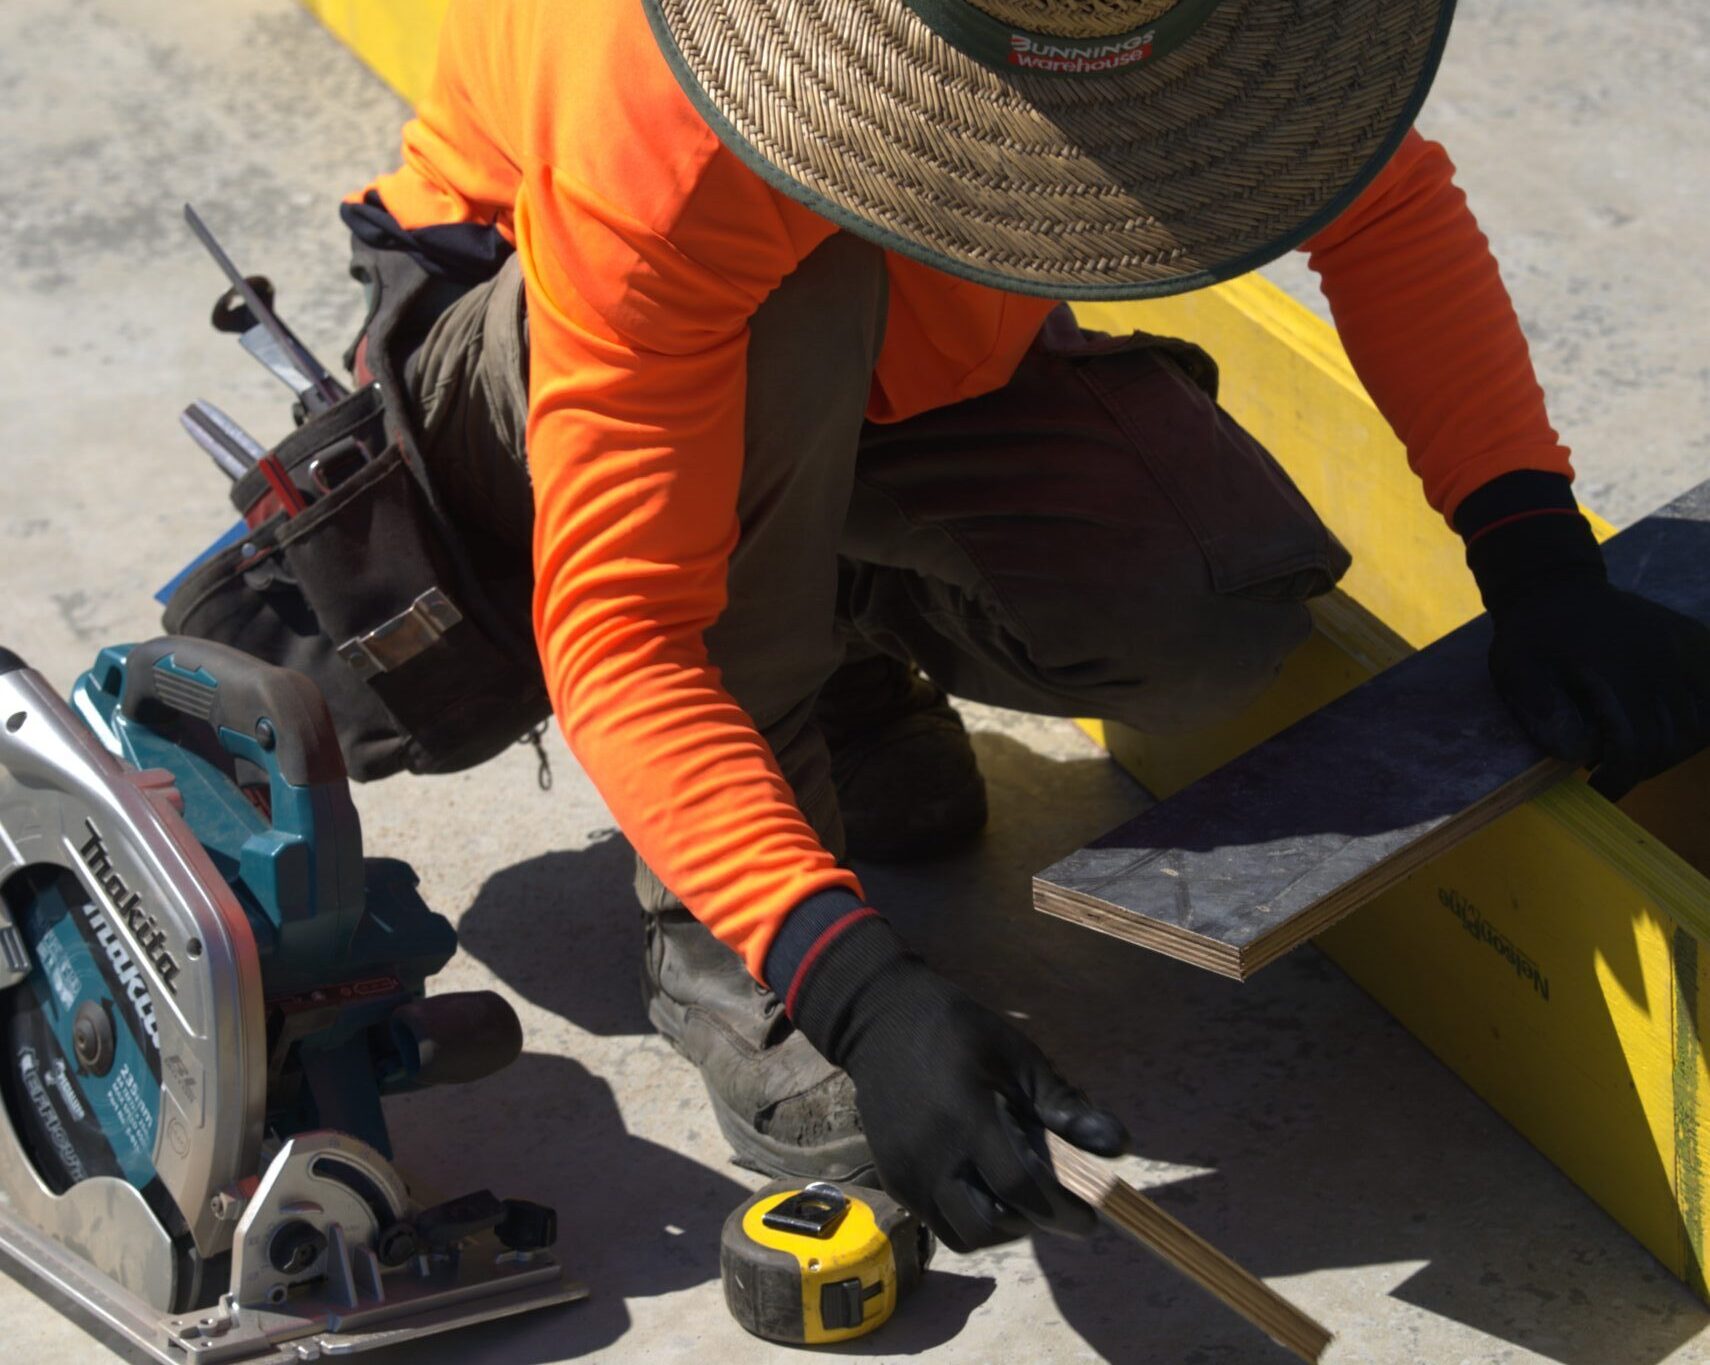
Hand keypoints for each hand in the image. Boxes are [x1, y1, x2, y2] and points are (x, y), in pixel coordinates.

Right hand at [787, 915, 1126, 1251]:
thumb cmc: (956, 1029)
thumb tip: (1116, 1144)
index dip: (1060, 1211)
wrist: (878, 1019)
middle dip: (1031, 1224)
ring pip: (962, 1233)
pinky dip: (968, 1219)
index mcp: (966, 1117)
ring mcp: (905, 1171)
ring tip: (1019, 1200)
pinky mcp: (892, 1177)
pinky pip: (937, 1222)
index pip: (1019, 1188)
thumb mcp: (1017, 1055)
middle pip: (989, 1225)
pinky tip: (984, 1187)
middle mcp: (931, 1155)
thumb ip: (1062, 1102)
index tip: (1089, 1217)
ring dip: (999, 1228)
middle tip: (1054, 1206)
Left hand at [1489, 579, 1709, 798]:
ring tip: (1637, 749)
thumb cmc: (1531, 635)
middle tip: (1613, 770)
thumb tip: (1572, 748)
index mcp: (1615, 671)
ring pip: (1698, 722)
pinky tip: (1669, 723)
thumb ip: (1537, 705)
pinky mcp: (1694, 638)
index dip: (1619, 778)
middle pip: (1671, 740)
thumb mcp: (1515, 668)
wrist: (1555, 585)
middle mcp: (1657, 659)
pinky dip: (1698, 715)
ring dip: (1671, 745)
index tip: (1600, 789)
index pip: (1635, 747)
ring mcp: (1681, 646)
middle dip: (1642, 765)